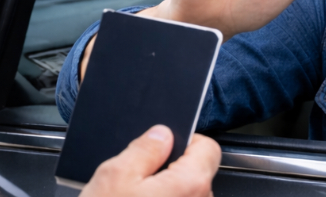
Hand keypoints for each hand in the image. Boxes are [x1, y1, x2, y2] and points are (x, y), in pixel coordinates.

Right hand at [80, 125, 220, 196]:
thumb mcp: (116, 174)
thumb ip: (146, 148)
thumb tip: (162, 134)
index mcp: (190, 184)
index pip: (209, 148)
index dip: (186, 141)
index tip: (166, 146)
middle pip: (198, 175)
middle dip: (172, 171)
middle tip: (139, 178)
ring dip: (167, 196)